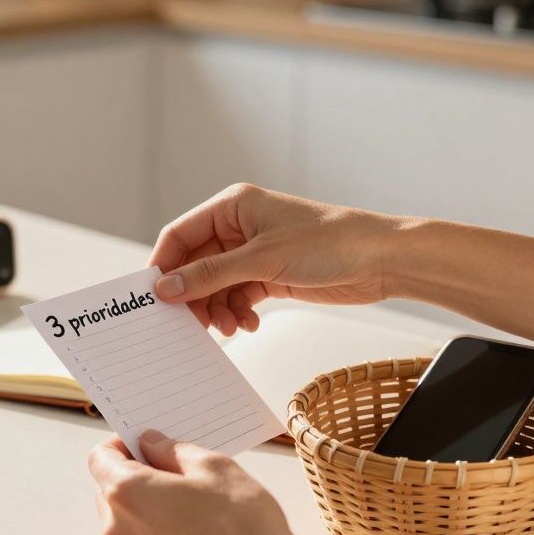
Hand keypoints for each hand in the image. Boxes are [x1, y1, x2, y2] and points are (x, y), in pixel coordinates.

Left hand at [86, 431, 297, 534]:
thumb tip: (150, 444)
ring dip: (144, 510)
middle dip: (133, 477)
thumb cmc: (241, 522)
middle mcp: (118, 528)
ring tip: (188, 508)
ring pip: (124, 522)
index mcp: (127, 491)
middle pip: (108, 491)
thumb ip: (171, 450)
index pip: (100, 458)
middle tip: (174, 474)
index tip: (143, 444)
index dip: (120, 445)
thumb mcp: (212, 466)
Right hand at [149, 183, 400, 335]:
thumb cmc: (329, 242)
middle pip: (195, 265)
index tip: (153, 298)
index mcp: (232, 206)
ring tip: (230, 328)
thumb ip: (210, 275)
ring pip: (216, 286)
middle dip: (193, 296)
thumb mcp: (261, 260)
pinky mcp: (270, 276)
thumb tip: (165, 287)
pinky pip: (238, 297)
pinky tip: (249, 324)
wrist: (380, 260)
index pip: (179, 235)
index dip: (164, 266)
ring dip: (218, 309)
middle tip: (192, 325)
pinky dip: (238, 313)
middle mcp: (239, 227)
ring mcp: (254, 253)